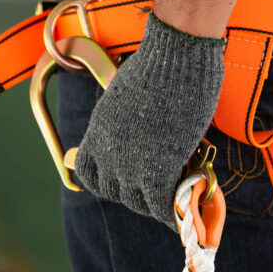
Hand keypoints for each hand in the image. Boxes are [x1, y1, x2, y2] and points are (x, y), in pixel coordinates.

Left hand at [73, 12, 224, 227]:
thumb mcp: (127, 94)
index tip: (120, 179)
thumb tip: (137, 125)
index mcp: (97, 130)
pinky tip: (186, 211)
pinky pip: (161, 207)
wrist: (175, 59)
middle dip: (133, 192)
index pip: (86, 171)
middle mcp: (108, 151)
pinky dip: (172, 212)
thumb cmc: (159, 66)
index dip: (104, 179)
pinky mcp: (156, 172)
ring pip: (137, 203)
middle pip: (112, 191)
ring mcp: (130, 164)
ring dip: (154, 202)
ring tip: (173, 196)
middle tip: (155, 187)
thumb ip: (125, 117)